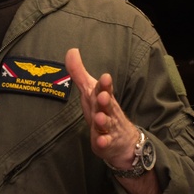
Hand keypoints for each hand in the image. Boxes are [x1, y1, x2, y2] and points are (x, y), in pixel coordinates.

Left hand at [66, 47, 139, 167]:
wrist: (123, 140)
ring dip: (103, 120)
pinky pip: (105, 142)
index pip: (104, 89)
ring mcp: (108, 127)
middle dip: (105, 99)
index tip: (106, 77)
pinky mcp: (106, 142)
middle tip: (103, 95)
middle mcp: (107, 111)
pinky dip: (103, 142)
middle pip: (107, 105)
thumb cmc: (102, 110)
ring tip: (99, 118)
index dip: (105, 84)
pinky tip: (100, 141)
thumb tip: (71, 50)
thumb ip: (79, 72)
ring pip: (106, 123)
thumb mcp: (89, 91)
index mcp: (103, 97)